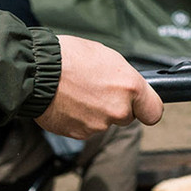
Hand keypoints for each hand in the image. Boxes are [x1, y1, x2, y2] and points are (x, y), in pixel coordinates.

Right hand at [35, 34, 163, 140]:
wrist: (36, 71)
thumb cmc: (69, 56)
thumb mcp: (107, 56)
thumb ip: (123, 77)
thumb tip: (128, 88)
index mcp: (129, 87)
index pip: (154, 112)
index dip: (146, 107)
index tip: (140, 104)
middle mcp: (118, 109)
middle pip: (126, 116)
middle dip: (115, 106)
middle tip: (97, 89)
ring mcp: (98, 125)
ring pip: (104, 122)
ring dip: (95, 111)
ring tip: (77, 91)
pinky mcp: (79, 134)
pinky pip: (85, 127)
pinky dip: (78, 118)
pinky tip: (67, 101)